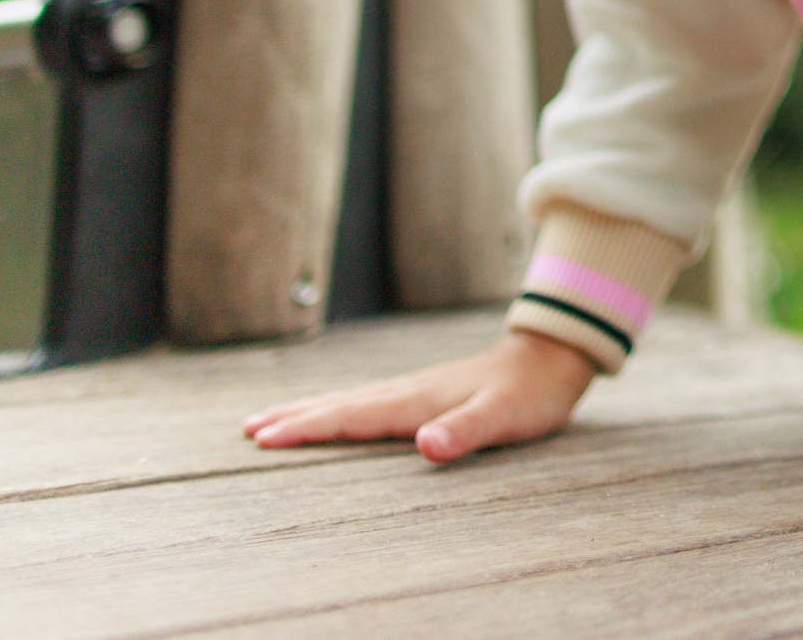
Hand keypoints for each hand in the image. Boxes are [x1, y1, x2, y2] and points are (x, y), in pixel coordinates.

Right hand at [240, 330, 595, 464]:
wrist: (554, 355)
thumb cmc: (530, 393)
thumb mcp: (503, 417)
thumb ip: (464, 431)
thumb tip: (425, 446)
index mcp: (418, 401)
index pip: (353, 416)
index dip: (309, 427)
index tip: (264, 436)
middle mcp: (410, 392)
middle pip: (342, 405)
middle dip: (295, 417)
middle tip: (248, 430)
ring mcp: (417, 389)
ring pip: (352, 400)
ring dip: (311, 410)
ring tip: (271, 419)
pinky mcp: (427, 392)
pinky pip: (370, 402)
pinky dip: (340, 408)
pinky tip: (334, 412)